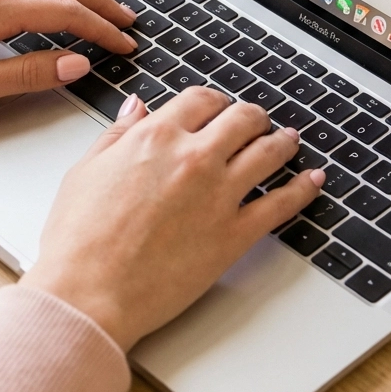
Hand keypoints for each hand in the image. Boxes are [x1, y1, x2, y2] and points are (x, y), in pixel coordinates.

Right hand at [20, 88, 322, 349]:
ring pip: (269, 152)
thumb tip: (134, 108)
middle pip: (242, 119)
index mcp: (154, 137)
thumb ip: (117, 135)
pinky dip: (302, 189)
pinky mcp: (235, 236)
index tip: (216, 107)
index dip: (212, 100)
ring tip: (288, 140)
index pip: (200, 99)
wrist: (89, 291)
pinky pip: (282, 204)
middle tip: (255, 121)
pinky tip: (312, 181)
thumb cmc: (78, 237)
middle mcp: (193, 158)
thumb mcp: (86, 170)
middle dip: (251, 116)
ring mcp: (219, 196)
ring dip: (282, 141)